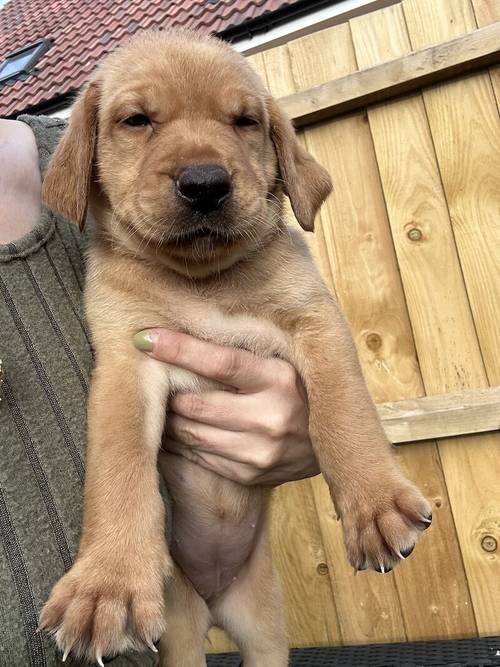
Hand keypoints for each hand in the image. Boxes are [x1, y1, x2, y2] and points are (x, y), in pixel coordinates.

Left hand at [136, 329, 318, 484]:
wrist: (329, 442)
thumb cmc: (295, 390)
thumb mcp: (281, 365)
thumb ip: (245, 352)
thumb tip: (190, 326)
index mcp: (281, 379)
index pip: (222, 362)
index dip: (180, 349)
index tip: (145, 338)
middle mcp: (273, 416)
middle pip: (198, 404)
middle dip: (168, 391)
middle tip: (149, 377)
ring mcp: (261, 451)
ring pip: (193, 433)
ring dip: (169, 418)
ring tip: (159, 402)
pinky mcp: (251, 474)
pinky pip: (200, 455)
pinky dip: (179, 441)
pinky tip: (172, 429)